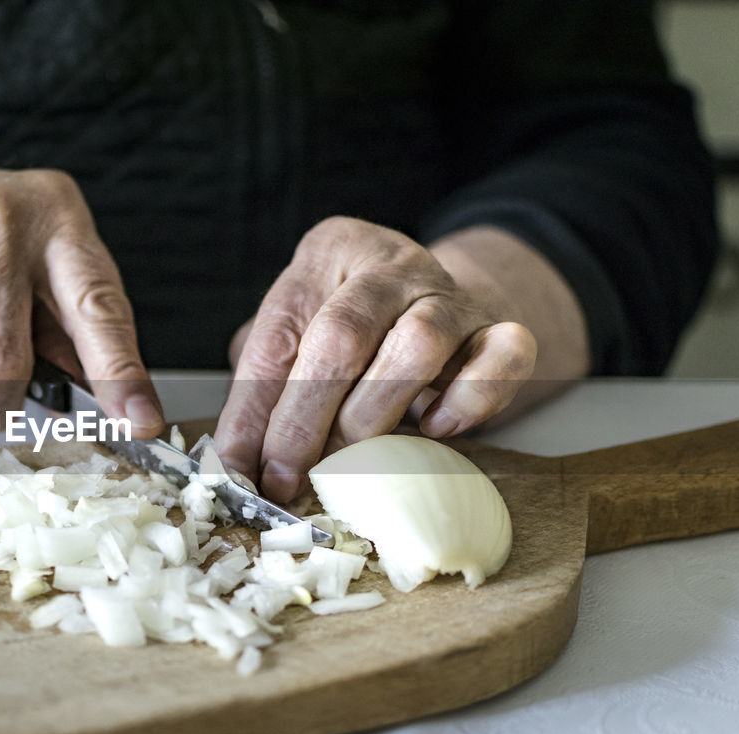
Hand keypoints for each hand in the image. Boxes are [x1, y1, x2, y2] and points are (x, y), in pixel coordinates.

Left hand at [214, 217, 548, 502]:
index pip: (278, 334)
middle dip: (304, 420)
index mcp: (328, 252)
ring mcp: (450, 293)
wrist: (436, 305)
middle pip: (341, 336)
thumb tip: (236, 460)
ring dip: (374, 414)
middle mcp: (390, 263)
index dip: (253, 408)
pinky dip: (469, 400)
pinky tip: (435, 426)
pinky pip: (503, 357)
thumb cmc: (352, 332)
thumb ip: (264, 389)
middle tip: (285, 476)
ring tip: (350, 458)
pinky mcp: (499, 329)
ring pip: (416, 345)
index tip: (239, 465)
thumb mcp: (296, 340)